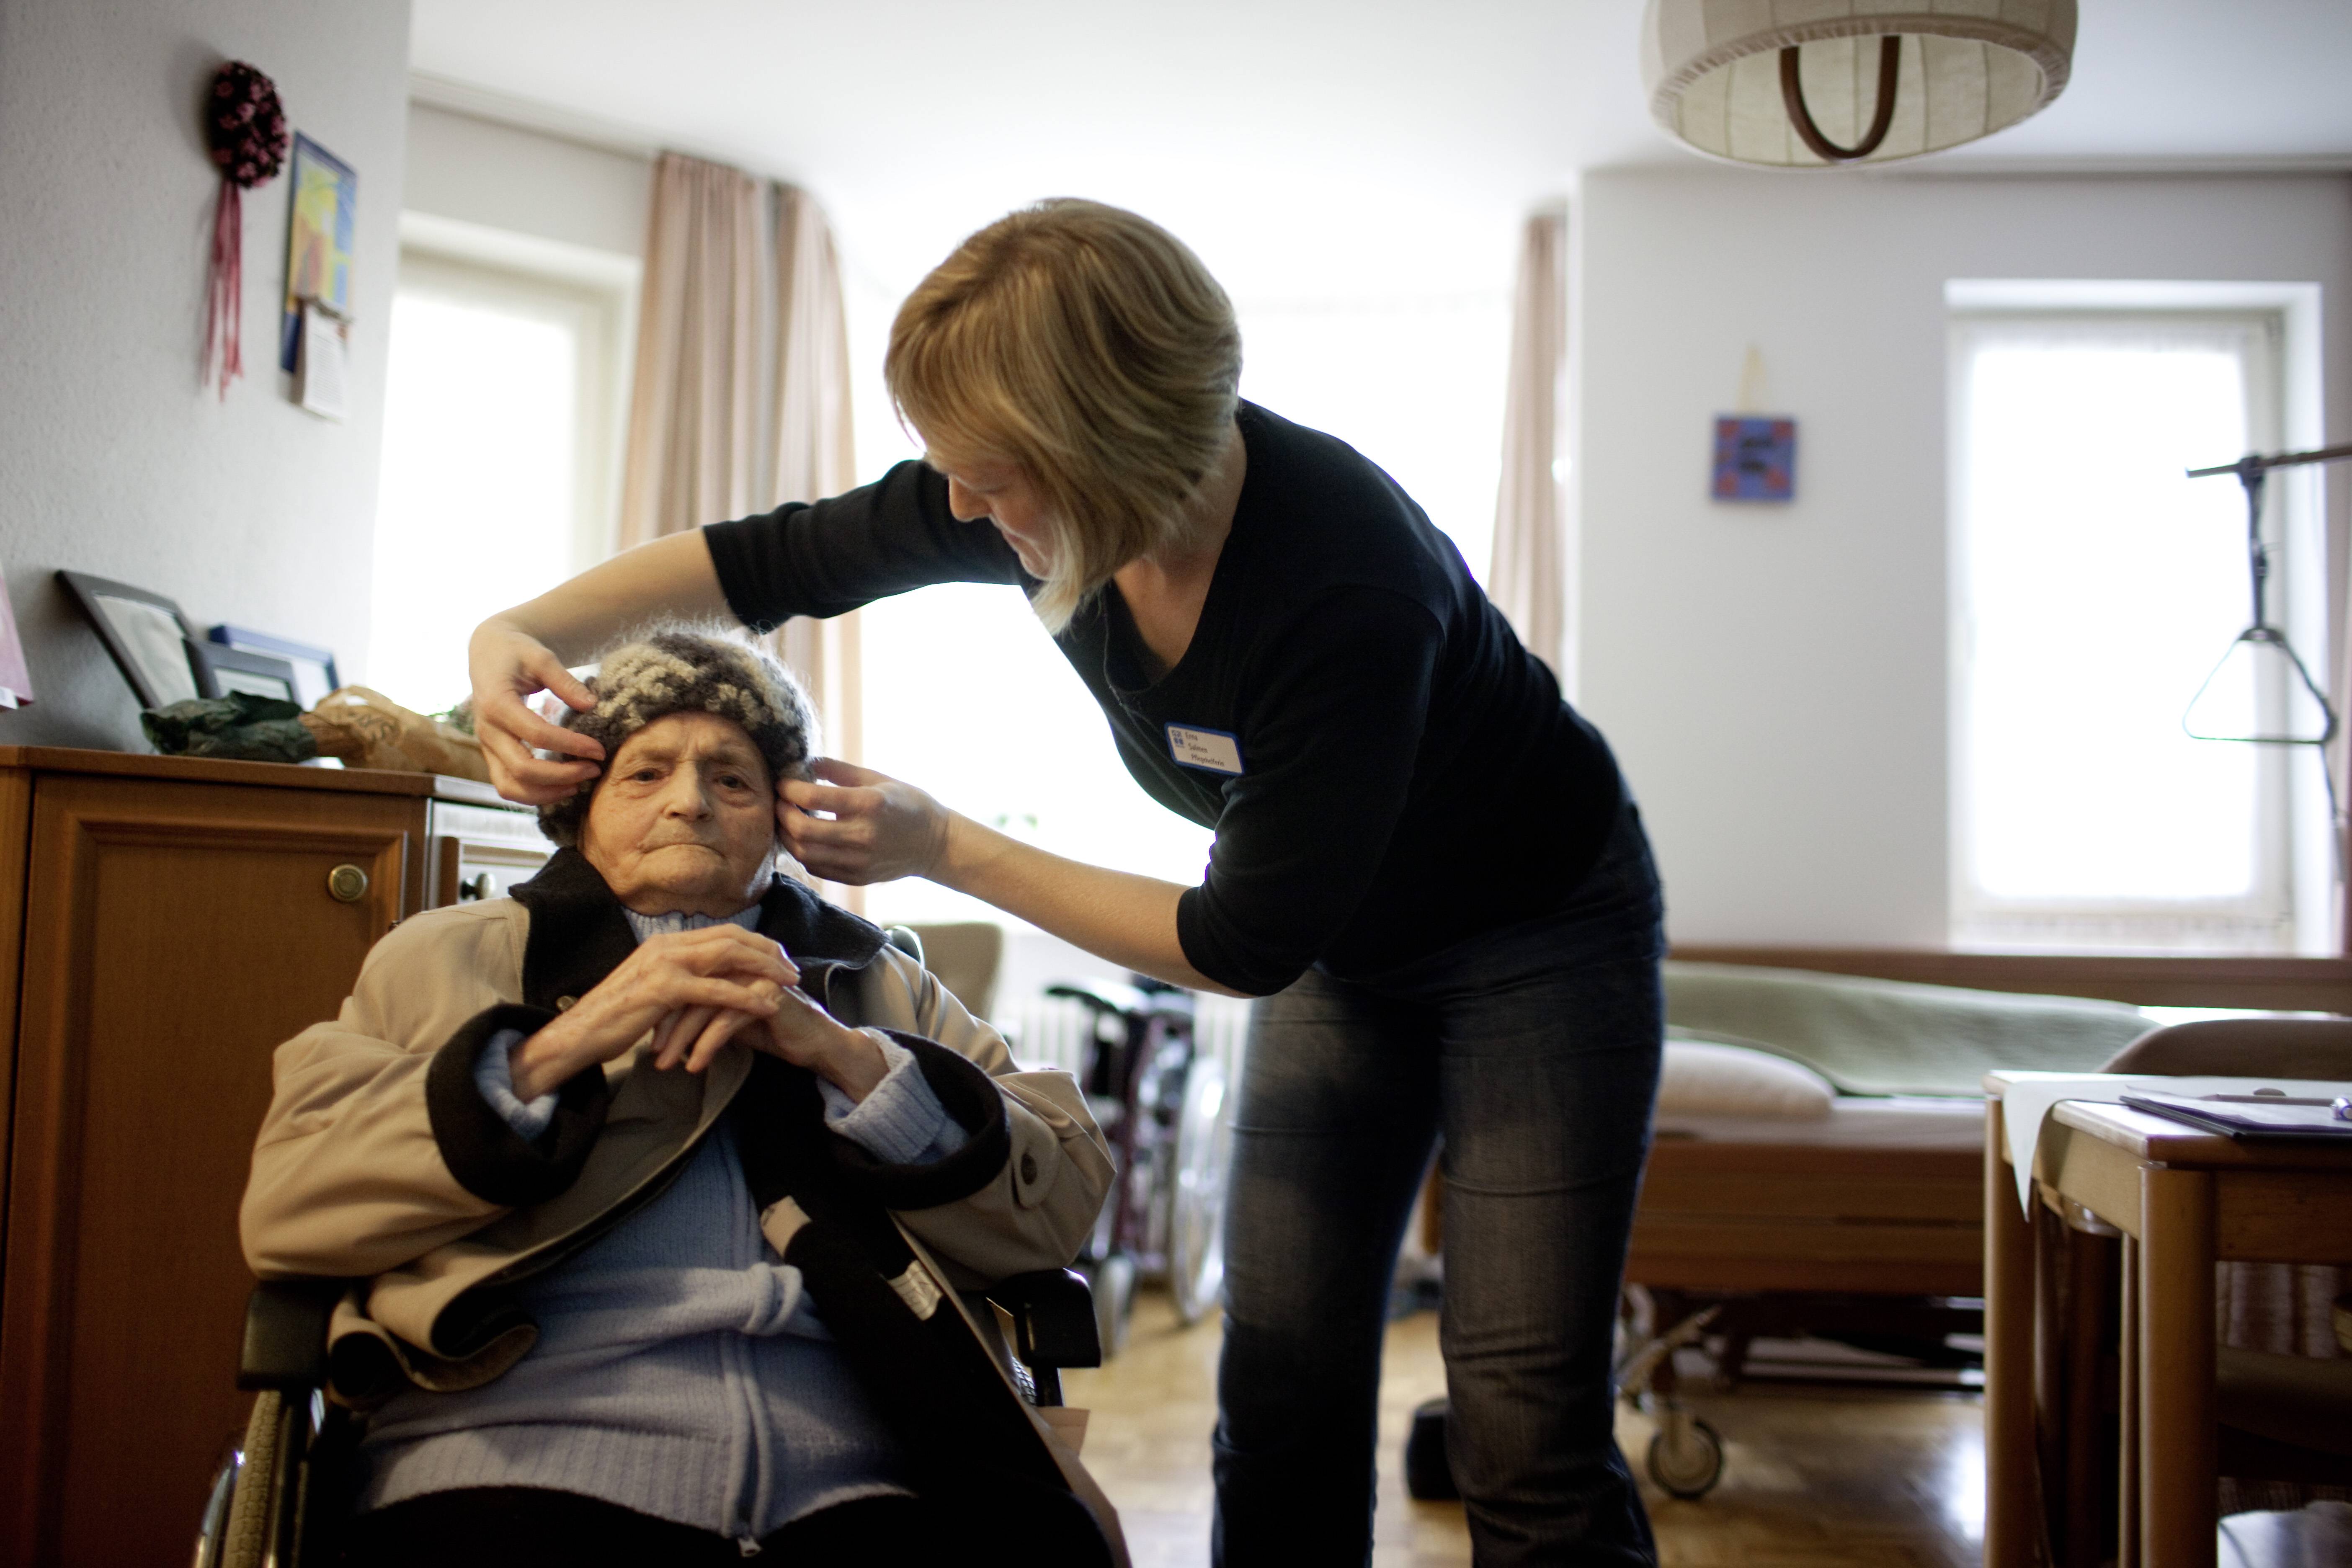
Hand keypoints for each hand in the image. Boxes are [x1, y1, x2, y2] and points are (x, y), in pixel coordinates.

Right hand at [468, 618, 604, 804]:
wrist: (488, 652)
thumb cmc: (517, 652)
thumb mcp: (541, 656)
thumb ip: (565, 681)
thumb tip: (592, 705)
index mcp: (497, 703)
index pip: (537, 734)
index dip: (571, 745)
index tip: (600, 750)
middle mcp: (487, 729)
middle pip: (522, 768)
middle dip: (563, 775)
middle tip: (595, 769)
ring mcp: (486, 745)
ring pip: (510, 786)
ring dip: (547, 792)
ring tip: (580, 785)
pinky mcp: (491, 754)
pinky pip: (508, 784)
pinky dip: (534, 794)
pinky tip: (562, 787)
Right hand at [509, 926, 796, 1098]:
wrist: (579, 1034)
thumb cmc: (614, 1018)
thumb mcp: (650, 990)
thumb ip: (677, 979)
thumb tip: (704, 982)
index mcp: (665, 943)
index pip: (722, 933)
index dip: (755, 942)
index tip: (779, 957)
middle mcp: (667, 945)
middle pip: (732, 938)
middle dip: (767, 951)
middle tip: (793, 968)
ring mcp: (665, 964)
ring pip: (728, 956)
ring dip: (765, 969)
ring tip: (790, 983)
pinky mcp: (664, 989)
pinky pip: (716, 990)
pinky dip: (746, 996)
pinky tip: (768, 1006)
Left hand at [658, 984, 888, 1100]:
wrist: (814, 1041)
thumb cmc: (772, 1030)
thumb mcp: (730, 1016)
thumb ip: (706, 1009)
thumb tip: (670, 1018)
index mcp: (727, 963)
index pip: (684, 980)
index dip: (663, 1009)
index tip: (645, 1037)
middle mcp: (738, 964)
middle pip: (689, 990)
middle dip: (666, 1024)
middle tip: (651, 1054)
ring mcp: (752, 976)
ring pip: (704, 1005)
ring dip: (682, 1038)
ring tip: (665, 1064)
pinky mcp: (765, 995)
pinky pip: (726, 1020)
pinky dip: (706, 1045)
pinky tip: (694, 1065)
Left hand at [780, 759, 951, 885]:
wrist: (935, 844)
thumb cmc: (906, 804)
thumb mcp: (877, 778)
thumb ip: (838, 770)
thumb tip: (803, 761)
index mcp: (869, 804)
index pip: (813, 796)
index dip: (789, 788)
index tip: (783, 781)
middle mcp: (863, 835)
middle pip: (802, 829)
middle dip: (781, 813)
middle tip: (779, 801)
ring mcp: (859, 861)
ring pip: (804, 853)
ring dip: (787, 836)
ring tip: (787, 819)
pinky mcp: (856, 878)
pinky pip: (816, 868)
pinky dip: (803, 852)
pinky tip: (804, 838)